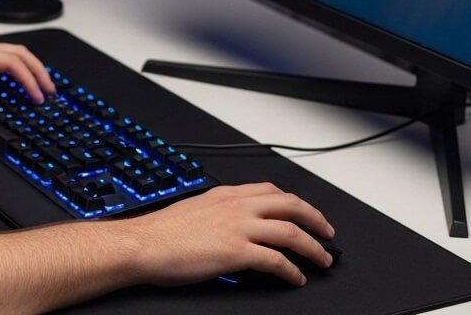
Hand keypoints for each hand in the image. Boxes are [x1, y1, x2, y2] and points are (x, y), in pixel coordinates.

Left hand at [0, 40, 55, 114]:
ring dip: (30, 68)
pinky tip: (21, 81)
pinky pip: (3, 59)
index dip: (29, 80)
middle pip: (19, 53)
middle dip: (38, 71)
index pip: (11, 63)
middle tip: (50, 90)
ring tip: (42, 85)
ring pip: (13, 54)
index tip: (37, 96)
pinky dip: (18, 68)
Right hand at [123, 183, 334, 286]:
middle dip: (315, 219)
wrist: (144, 244)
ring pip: (291, 232)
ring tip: (322, 259)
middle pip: (291, 205)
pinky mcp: (237, 252)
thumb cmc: (161, 232)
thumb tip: (228, 224)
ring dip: (313, 247)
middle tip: (327, 233)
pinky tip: (297, 278)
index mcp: (226, 195)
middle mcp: (237, 207)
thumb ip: (217, 212)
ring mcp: (239, 228)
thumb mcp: (193, 209)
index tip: (305, 212)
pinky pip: (277, 261)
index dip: (295, 202)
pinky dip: (292, 270)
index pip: (271, 191)